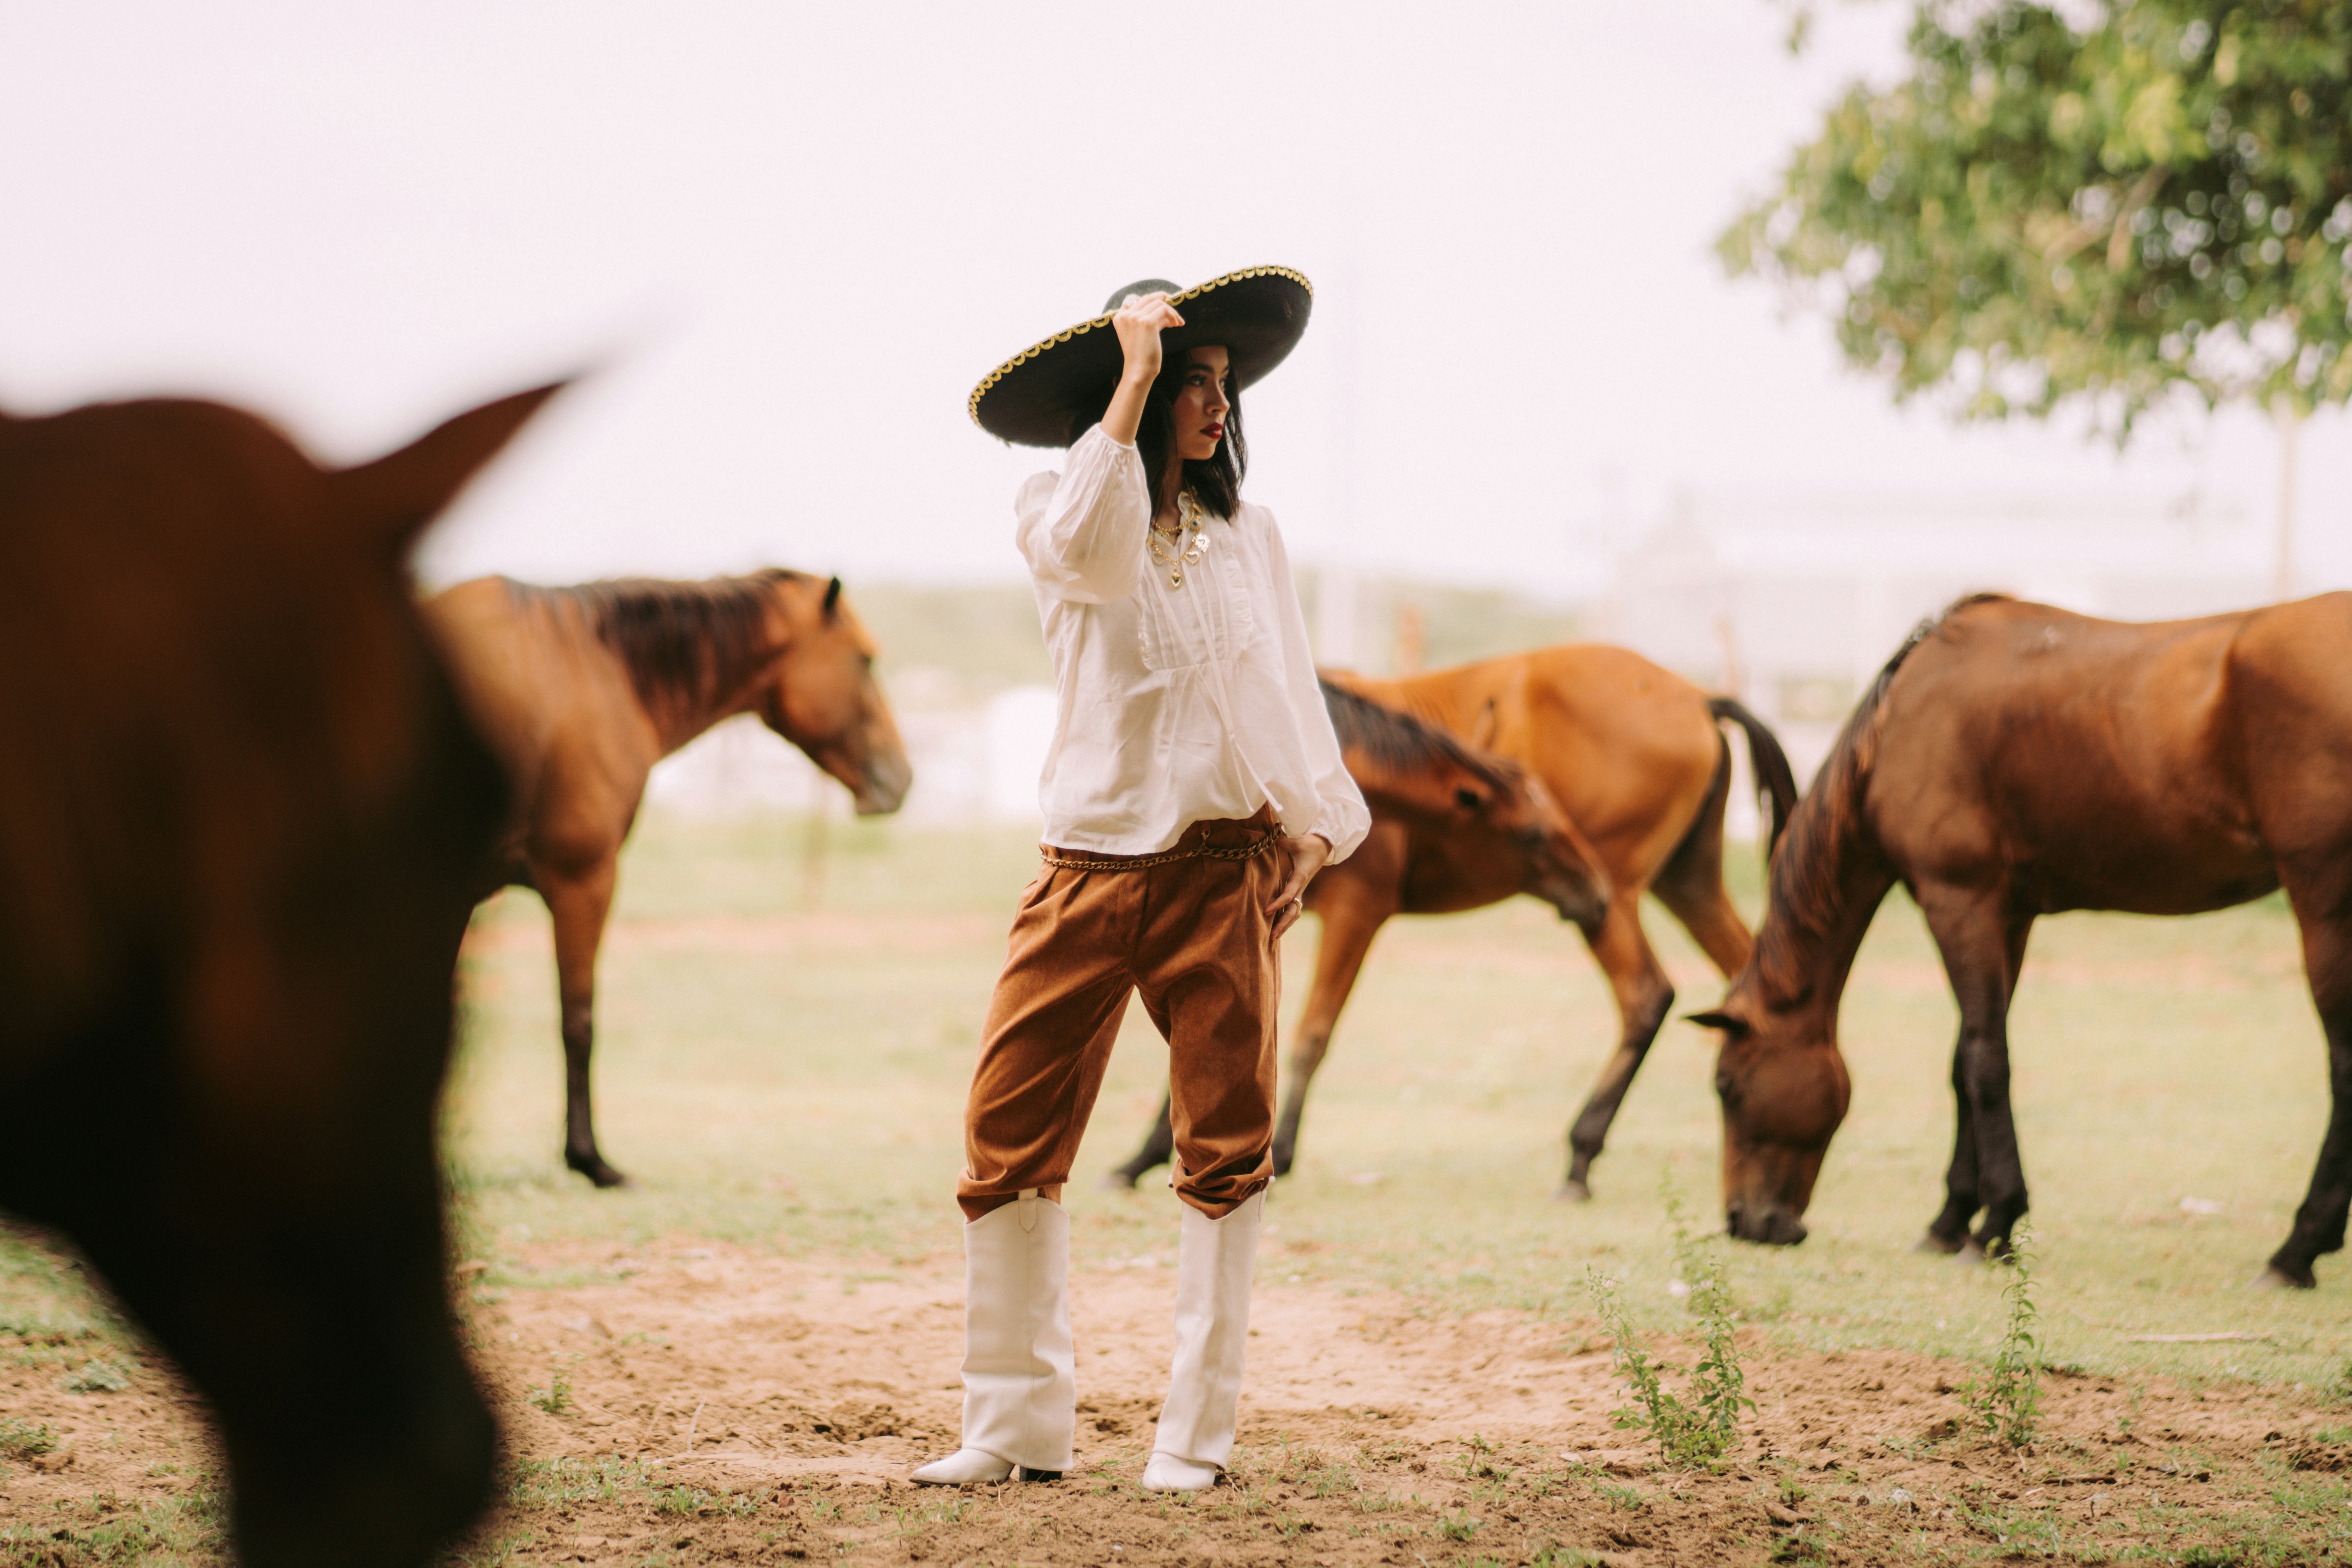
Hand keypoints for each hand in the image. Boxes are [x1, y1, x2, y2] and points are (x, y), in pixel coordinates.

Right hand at [1102, 292, 1182, 445]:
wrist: (1139, 371)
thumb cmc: (1141, 356)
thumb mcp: (1139, 334)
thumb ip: (1145, 318)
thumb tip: (1163, 305)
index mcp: (1119, 318)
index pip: (1134, 299)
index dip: (1149, 300)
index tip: (1162, 303)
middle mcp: (1125, 315)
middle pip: (1148, 298)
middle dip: (1162, 301)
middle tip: (1173, 308)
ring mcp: (1135, 317)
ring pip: (1158, 303)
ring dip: (1171, 312)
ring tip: (1177, 323)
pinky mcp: (1147, 322)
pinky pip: (1164, 310)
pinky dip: (1173, 316)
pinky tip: (1178, 325)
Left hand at [1266, 834, 1329, 941]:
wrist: (1322, 847)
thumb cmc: (1309, 844)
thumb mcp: (1297, 842)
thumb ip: (1283, 841)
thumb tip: (1272, 835)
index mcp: (1300, 877)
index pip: (1289, 895)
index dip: (1278, 904)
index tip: (1266, 911)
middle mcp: (1301, 887)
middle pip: (1293, 911)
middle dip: (1282, 924)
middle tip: (1270, 935)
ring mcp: (1301, 890)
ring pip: (1294, 913)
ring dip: (1285, 925)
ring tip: (1272, 937)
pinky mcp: (1299, 890)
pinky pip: (1293, 908)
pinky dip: (1286, 919)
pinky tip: (1277, 927)